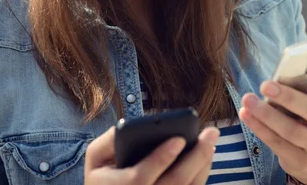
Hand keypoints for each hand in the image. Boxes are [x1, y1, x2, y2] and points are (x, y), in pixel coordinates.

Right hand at [84, 125, 219, 184]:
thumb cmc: (103, 176)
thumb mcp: (96, 158)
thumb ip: (109, 141)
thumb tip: (130, 126)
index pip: (139, 178)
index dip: (160, 159)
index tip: (179, 139)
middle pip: (173, 184)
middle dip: (196, 157)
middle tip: (209, 134)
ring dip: (203, 165)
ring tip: (210, 141)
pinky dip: (202, 175)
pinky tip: (206, 156)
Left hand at [239, 74, 306, 184]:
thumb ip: (304, 87)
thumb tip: (280, 72)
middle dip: (288, 97)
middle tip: (266, 85)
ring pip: (291, 130)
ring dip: (266, 114)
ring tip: (248, 99)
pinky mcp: (299, 161)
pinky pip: (277, 143)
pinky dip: (259, 127)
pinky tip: (246, 114)